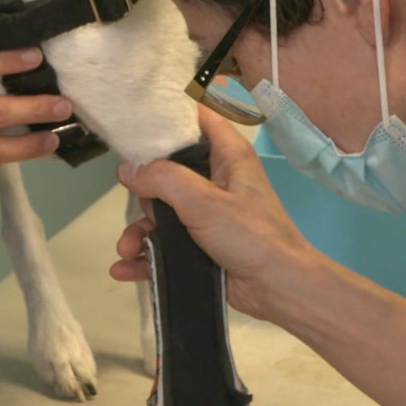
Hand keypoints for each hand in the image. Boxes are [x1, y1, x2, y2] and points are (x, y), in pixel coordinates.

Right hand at [110, 106, 321, 321]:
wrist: (279, 290)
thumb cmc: (250, 235)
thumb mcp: (204, 201)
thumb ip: (162, 178)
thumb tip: (126, 169)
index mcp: (228, 156)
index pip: (198, 118)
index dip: (168, 115)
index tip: (135, 120)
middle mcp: (216, 180)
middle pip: (168, 169)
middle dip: (144, 191)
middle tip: (140, 202)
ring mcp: (206, 215)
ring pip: (160, 212)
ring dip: (139, 231)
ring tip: (126, 249)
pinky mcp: (199, 245)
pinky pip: (163, 244)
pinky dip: (145, 255)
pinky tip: (126, 268)